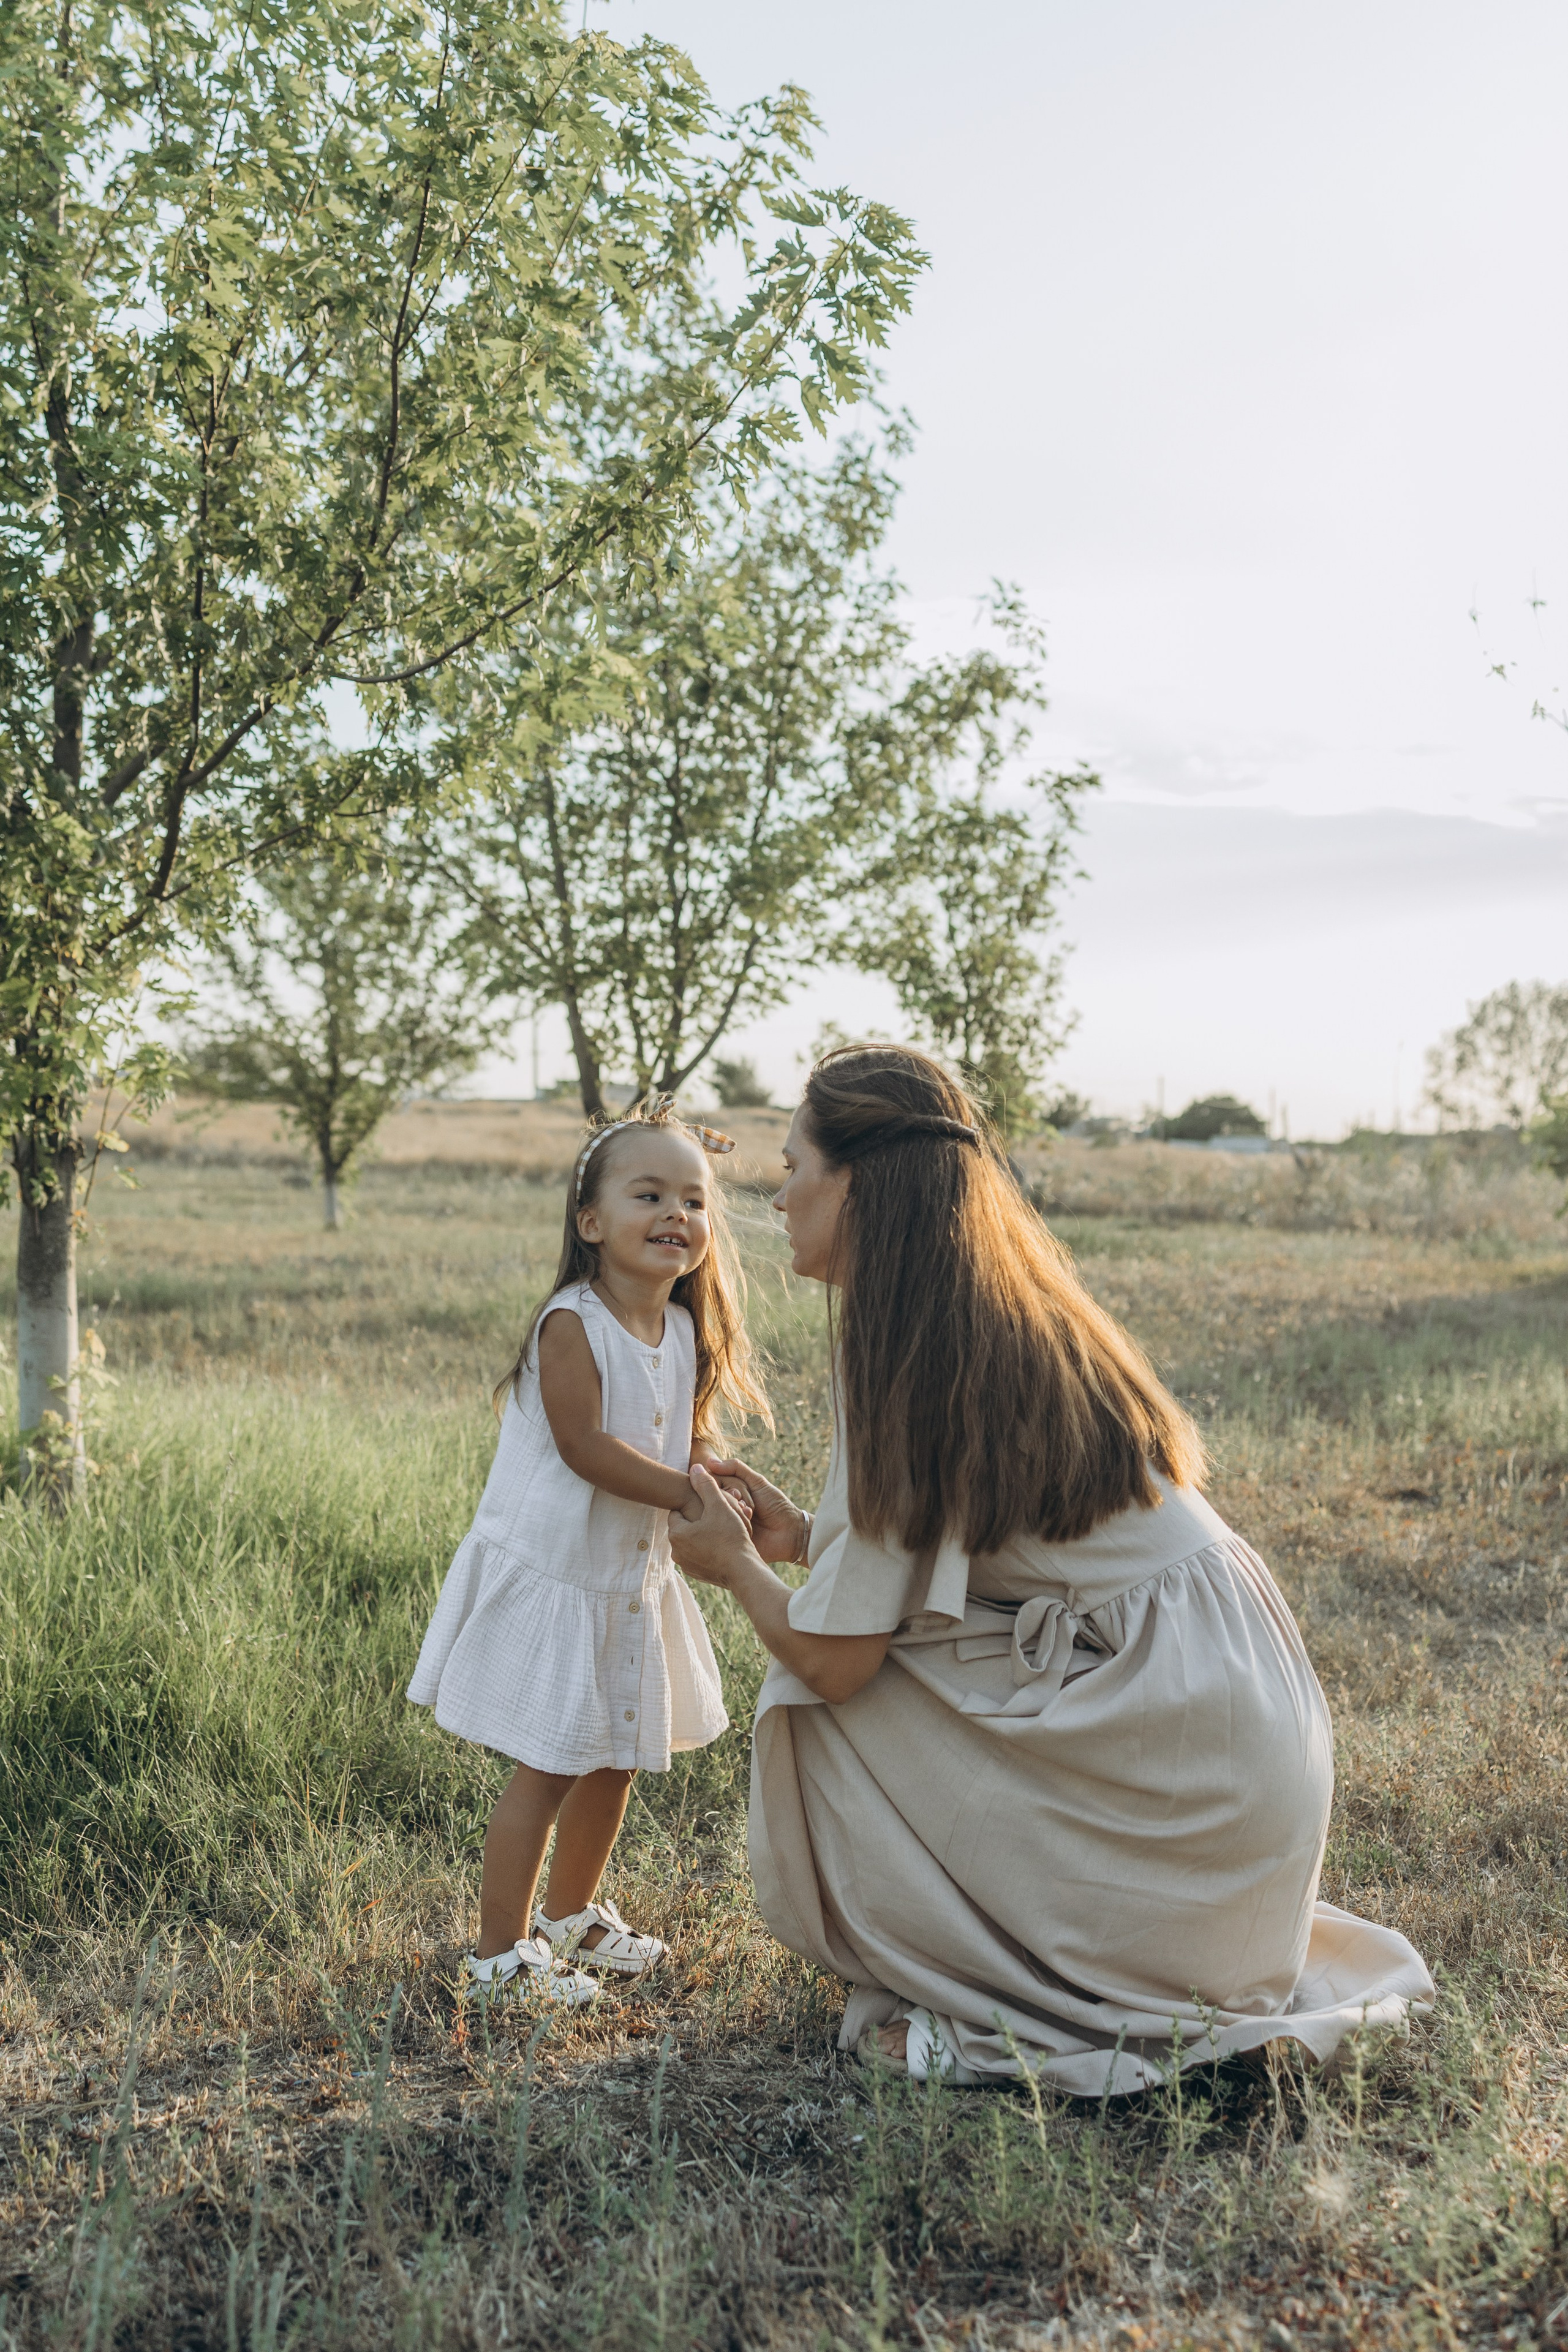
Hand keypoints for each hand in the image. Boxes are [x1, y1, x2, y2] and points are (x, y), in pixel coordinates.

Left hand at [670, 1465, 763, 1589]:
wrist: (744, 1571)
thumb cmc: (731, 1537)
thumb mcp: (719, 1505)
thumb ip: (706, 1485)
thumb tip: (695, 1468)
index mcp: (676, 1533)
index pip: (679, 1511)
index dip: (695, 1505)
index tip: (710, 1505)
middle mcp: (676, 1552)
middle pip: (687, 1526)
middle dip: (701, 1520)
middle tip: (720, 1516)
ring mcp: (687, 1566)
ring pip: (694, 1541)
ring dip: (705, 1534)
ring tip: (725, 1530)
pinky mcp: (699, 1575)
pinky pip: (702, 1555)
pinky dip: (710, 1550)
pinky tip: (726, 1545)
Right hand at [701, 1458, 807, 1565]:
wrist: (789, 1532)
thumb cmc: (774, 1505)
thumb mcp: (757, 1482)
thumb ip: (736, 1468)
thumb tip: (709, 1461)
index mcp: (728, 1493)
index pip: (711, 1482)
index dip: (724, 1484)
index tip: (738, 1492)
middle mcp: (722, 1508)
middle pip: (710, 1496)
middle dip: (730, 1497)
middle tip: (746, 1504)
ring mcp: (722, 1524)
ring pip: (712, 1512)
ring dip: (733, 1510)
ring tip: (750, 1514)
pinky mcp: (726, 1540)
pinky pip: (719, 1530)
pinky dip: (734, 1524)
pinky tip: (748, 1526)